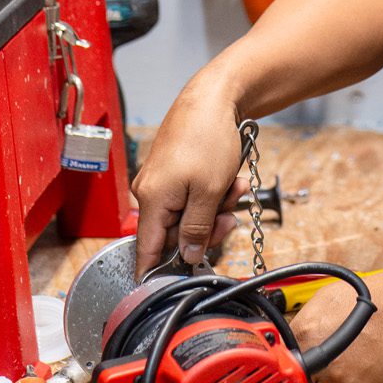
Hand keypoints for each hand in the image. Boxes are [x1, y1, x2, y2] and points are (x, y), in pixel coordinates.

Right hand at [131, 80, 246, 278]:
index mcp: (151, 201)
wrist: (215, 96)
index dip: (160, 272)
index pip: (146, 251)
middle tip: (231, 213)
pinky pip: (195, 194)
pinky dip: (215, 190)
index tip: (175, 285)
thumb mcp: (209, 192)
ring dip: (218, 205)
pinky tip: (232, 176)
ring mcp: (163, 181)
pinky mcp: (176, 170)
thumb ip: (196, 229)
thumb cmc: (208, 137)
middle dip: (209, 226)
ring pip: (191, 213)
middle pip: (176, 233)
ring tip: (235, 185)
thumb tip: (188, 257)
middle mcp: (150, 192)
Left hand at [291, 265, 382, 382]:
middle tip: (326, 369)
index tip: (298, 368)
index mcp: (304, 334)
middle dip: (312, 378)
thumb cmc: (374, 298)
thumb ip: (307, 321)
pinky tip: (365, 371)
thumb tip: (297, 336)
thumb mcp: (327, 297)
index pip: (284, 361)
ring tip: (349, 368)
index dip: (294, 364)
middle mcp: (317, 360)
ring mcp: (337, 378)